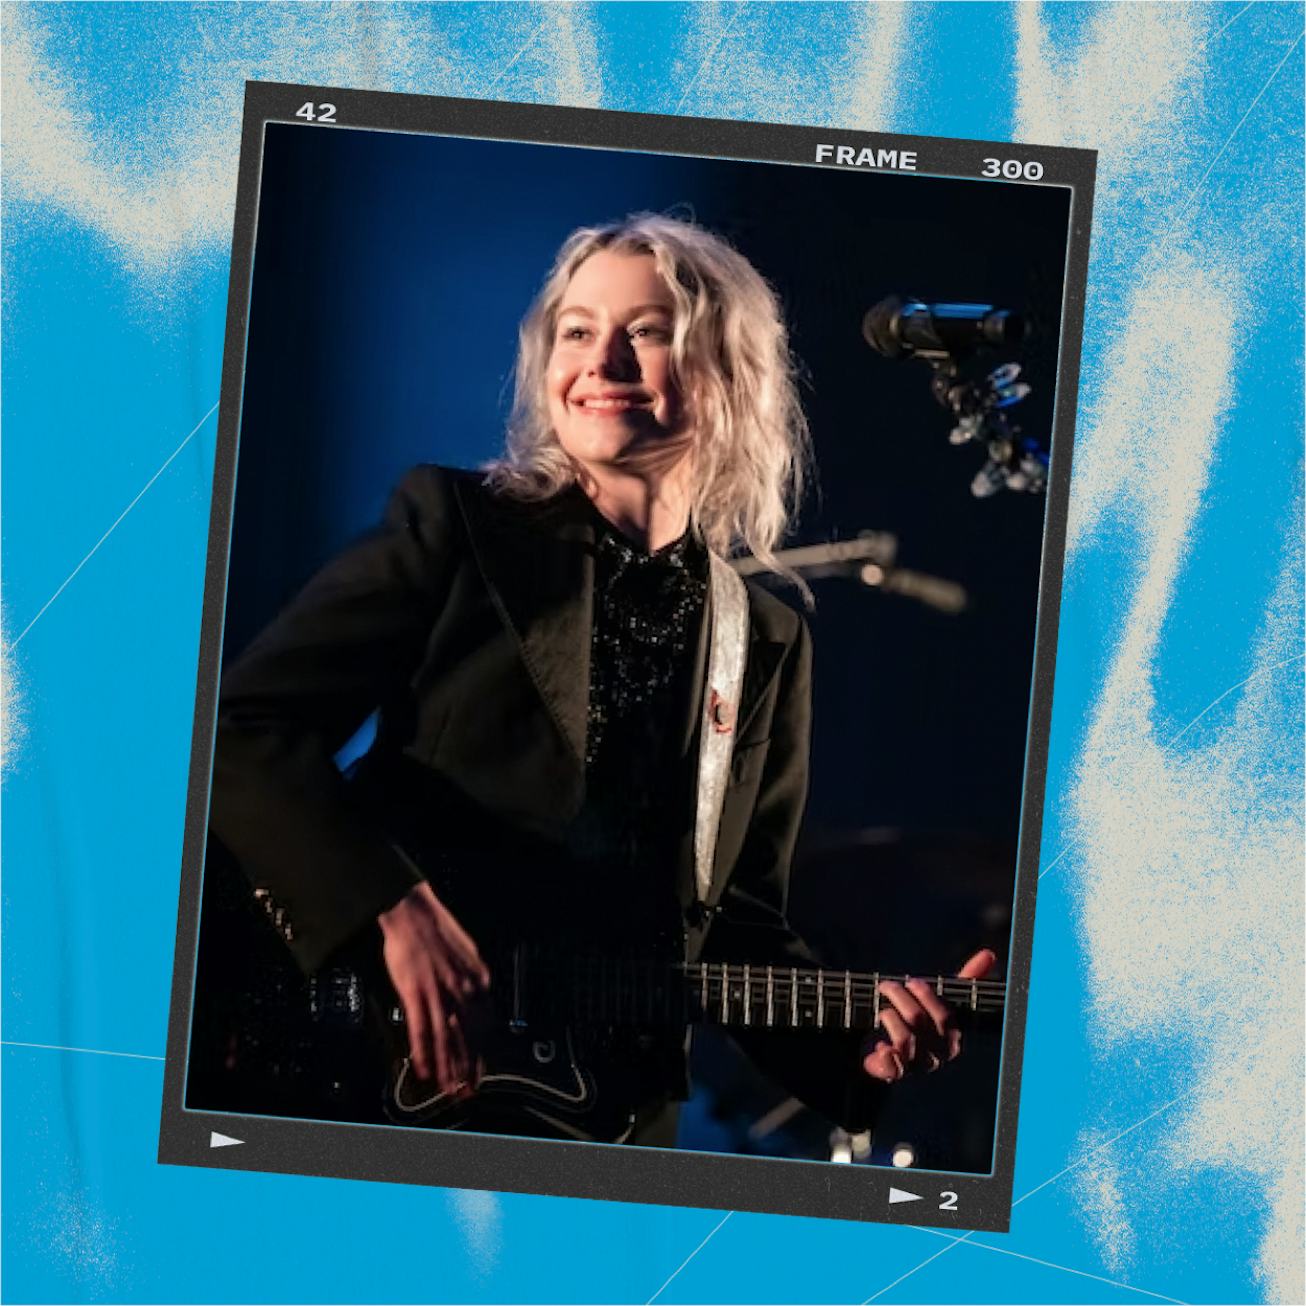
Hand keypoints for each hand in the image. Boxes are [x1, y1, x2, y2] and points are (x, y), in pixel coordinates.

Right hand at [377, 881, 490, 1096]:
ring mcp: (438, 993)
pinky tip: (424, 1070)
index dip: (483, 1051)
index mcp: (478, 980)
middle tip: (469, 1091)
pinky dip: (424, 1053)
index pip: (485, 1025)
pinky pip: (421, 1030)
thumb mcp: (468, 954)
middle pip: (469, 1037)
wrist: (414, 912)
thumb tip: (481, 996)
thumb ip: (474, 980)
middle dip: (469, 1068)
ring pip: (447, 1039)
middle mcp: (462, 990)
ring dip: (449, 1068)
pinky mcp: (415, 993)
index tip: (482, 1070)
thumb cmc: (436, 930)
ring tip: (450, 1089)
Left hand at [862, 949, 996, 1082]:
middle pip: (920, 1022)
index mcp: (951, 1037)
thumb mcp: (941, 999)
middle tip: (887, 986)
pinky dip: (886, 1057)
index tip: (912, 981)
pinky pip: (892, 1069)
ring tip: (882, 1008)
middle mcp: (937, 1055)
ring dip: (889, 1017)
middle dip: (901, 998)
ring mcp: (915, 1066)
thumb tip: (989, 954)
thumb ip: (965, 978)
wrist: (888, 1049)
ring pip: (905, 1040)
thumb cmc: (920, 1020)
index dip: (927, 996)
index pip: (945, 1016)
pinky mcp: (892, 1073)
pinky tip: (881, 1046)